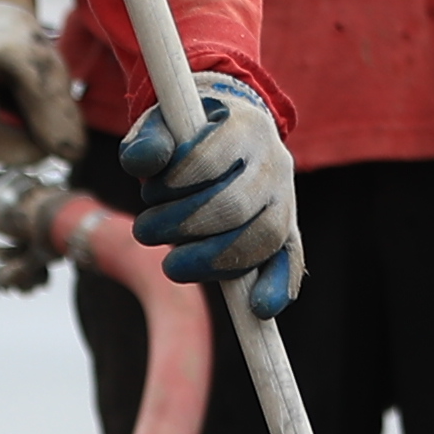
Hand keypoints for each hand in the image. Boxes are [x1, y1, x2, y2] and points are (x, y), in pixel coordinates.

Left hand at [124, 79, 301, 318]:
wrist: (230, 132)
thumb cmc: (188, 135)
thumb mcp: (162, 126)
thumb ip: (148, 141)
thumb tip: (142, 163)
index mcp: (244, 126)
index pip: (208, 158)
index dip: (173, 182)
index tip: (149, 192)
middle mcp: (274, 161)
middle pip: (234, 204)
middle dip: (182, 226)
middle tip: (145, 231)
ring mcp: (286, 197)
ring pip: (261, 236)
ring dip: (211, 260)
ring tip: (171, 264)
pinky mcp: (288, 228)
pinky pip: (290, 259)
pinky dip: (276, 284)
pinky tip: (259, 308)